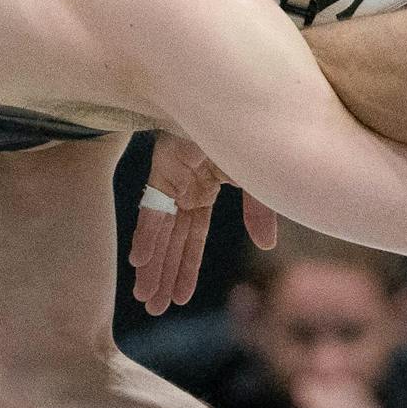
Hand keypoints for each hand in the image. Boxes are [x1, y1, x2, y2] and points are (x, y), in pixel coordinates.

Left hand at [130, 131, 276, 313]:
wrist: (232, 99)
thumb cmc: (251, 131)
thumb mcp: (260, 179)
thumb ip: (260, 210)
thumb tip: (267, 245)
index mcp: (207, 189)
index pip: (194, 238)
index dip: (188, 268)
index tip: (180, 299)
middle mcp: (186, 188)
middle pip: (172, 240)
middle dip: (165, 275)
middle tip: (155, 309)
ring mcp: (172, 179)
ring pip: (160, 230)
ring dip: (153, 263)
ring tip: (145, 297)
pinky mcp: (162, 169)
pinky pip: (152, 208)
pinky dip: (146, 235)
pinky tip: (139, 261)